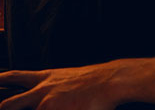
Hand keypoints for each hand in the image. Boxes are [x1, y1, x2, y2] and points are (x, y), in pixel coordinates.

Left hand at [0, 57, 154, 109]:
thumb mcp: (69, 78)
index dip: (2, 81)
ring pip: (28, 109)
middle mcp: (42, 90)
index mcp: (45, 78)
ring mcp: (47, 104)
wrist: (112, 80)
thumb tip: (51, 95)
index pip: (15, 78)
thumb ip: (53, 87)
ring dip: (28, 108)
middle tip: (0, 106)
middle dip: (3, 107)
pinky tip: (66, 108)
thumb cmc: (95, 80)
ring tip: (38, 104)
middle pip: (9, 103)